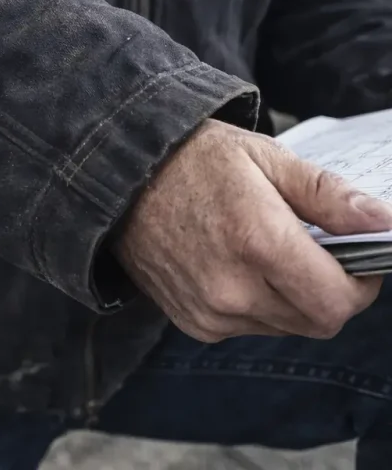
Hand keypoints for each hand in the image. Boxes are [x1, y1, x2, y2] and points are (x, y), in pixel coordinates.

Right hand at [115, 119, 391, 342]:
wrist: (118, 174)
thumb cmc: (195, 156)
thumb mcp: (267, 156)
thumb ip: (329, 196)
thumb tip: (384, 223)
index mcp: (258, 241)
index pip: (339, 300)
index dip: (360, 280)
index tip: (355, 253)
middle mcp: (234, 289)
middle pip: (319, 320)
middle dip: (330, 289)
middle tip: (316, 247)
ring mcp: (211, 312)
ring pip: (287, 326)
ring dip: (294, 296)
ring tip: (268, 247)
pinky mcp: (194, 324)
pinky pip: (251, 327)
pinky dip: (260, 303)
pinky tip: (238, 261)